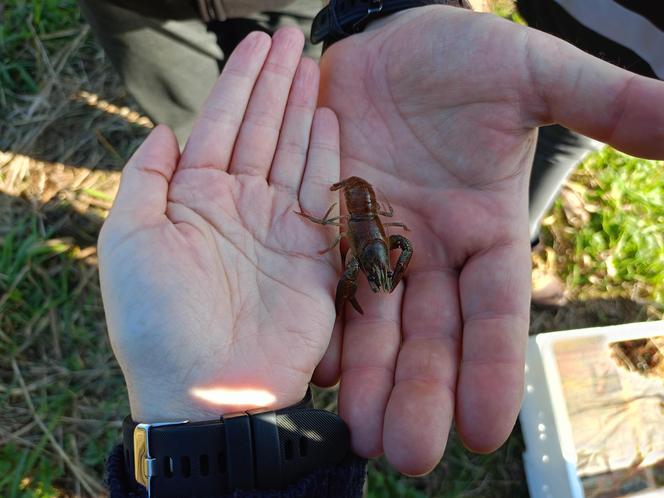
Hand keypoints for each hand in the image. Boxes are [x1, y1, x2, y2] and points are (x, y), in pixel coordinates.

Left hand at [98, 28, 341, 421]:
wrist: (208, 388)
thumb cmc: (158, 322)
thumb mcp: (129, 241)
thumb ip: (145, 180)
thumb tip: (162, 130)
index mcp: (195, 199)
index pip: (220, 124)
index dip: (237, 82)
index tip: (254, 43)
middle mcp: (240, 205)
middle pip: (261, 128)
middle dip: (276, 82)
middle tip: (292, 35)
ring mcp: (279, 227)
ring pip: (294, 151)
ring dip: (303, 107)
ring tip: (315, 63)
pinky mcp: (315, 253)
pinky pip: (325, 193)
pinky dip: (328, 155)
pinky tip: (331, 119)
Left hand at [317, 5, 663, 474]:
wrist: (389, 41)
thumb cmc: (464, 53)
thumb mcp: (534, 73)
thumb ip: (601, 102)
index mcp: (487, 229)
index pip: (496, 311)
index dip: (494, 366)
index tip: (488, 427)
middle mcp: (433, 250)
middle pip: (431, 335)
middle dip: (422, 393)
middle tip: (408, 455)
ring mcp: (380, 241)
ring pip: (377, 323)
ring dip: (370, 378)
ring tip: (359, 433)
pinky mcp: (333, 224)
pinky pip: (329, 284)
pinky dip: (326, 326)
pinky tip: (316, 369)